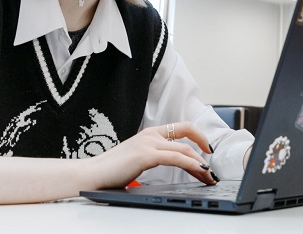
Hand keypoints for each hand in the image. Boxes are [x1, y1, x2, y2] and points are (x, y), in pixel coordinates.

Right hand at [86, 121, 215, 189]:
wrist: (91, 174)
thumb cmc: (110, 171)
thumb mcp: (136, 159)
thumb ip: (152, 157)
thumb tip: (169, 164)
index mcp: (148, 134)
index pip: (180, 127)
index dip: (198, 135)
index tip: (207, 148)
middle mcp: (150, 135)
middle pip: (186, 136)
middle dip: (203, 152)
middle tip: (211, 168)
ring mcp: (148, 143)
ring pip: (184, 149)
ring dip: (200, 163)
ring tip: (208, 175)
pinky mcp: (146, 155)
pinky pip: (176, 158)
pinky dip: (191, 164)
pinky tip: (199, 170)